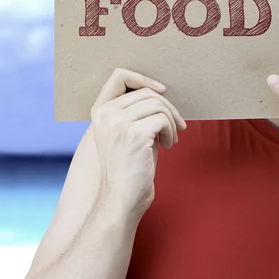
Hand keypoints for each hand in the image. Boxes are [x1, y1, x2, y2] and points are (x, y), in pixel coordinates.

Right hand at [90, 68, 186, 219]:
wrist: (121, 199)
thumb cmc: (129, 168)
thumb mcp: (127, 133)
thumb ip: (136, 112)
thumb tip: (159, 93)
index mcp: (100, 112)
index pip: (123, 79)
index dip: (146, 82)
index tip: (163, 92)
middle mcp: (106, 114)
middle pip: (147, 93)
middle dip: (168, 107)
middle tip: (178, 126)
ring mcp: (119, 123)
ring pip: (158, 105)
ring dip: (171, 121)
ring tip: (171, 139)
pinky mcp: (135, 134)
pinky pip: (163, 120)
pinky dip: (171, 132)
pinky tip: (168, 146)